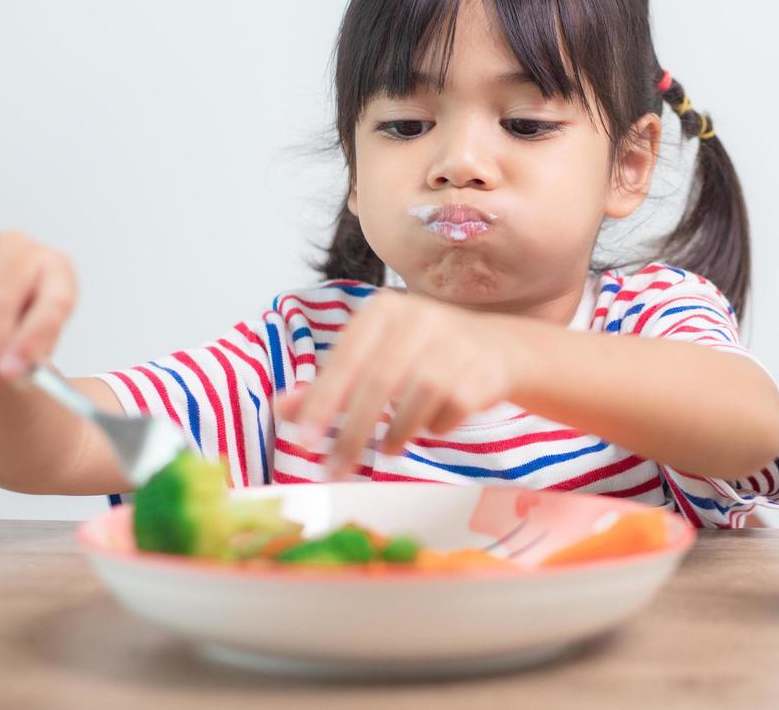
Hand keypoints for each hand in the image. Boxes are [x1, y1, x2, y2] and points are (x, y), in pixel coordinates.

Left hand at [275, 290, 526, 476]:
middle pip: (377, 382)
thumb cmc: (422, 353)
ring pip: (414, 399)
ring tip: (389, 449)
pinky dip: (434, 427)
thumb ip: (330, 383)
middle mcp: (420, 318)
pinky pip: (449, 412)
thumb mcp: (374, 357)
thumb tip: (280, 409)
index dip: (323, 402)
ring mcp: (455, 343)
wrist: (497, 349)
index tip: (305, 441)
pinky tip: (431, 426)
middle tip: (335, 469)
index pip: (346, 359)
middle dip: (353, 432)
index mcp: (384, 310)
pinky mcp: (482, 371)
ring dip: (396, 433)